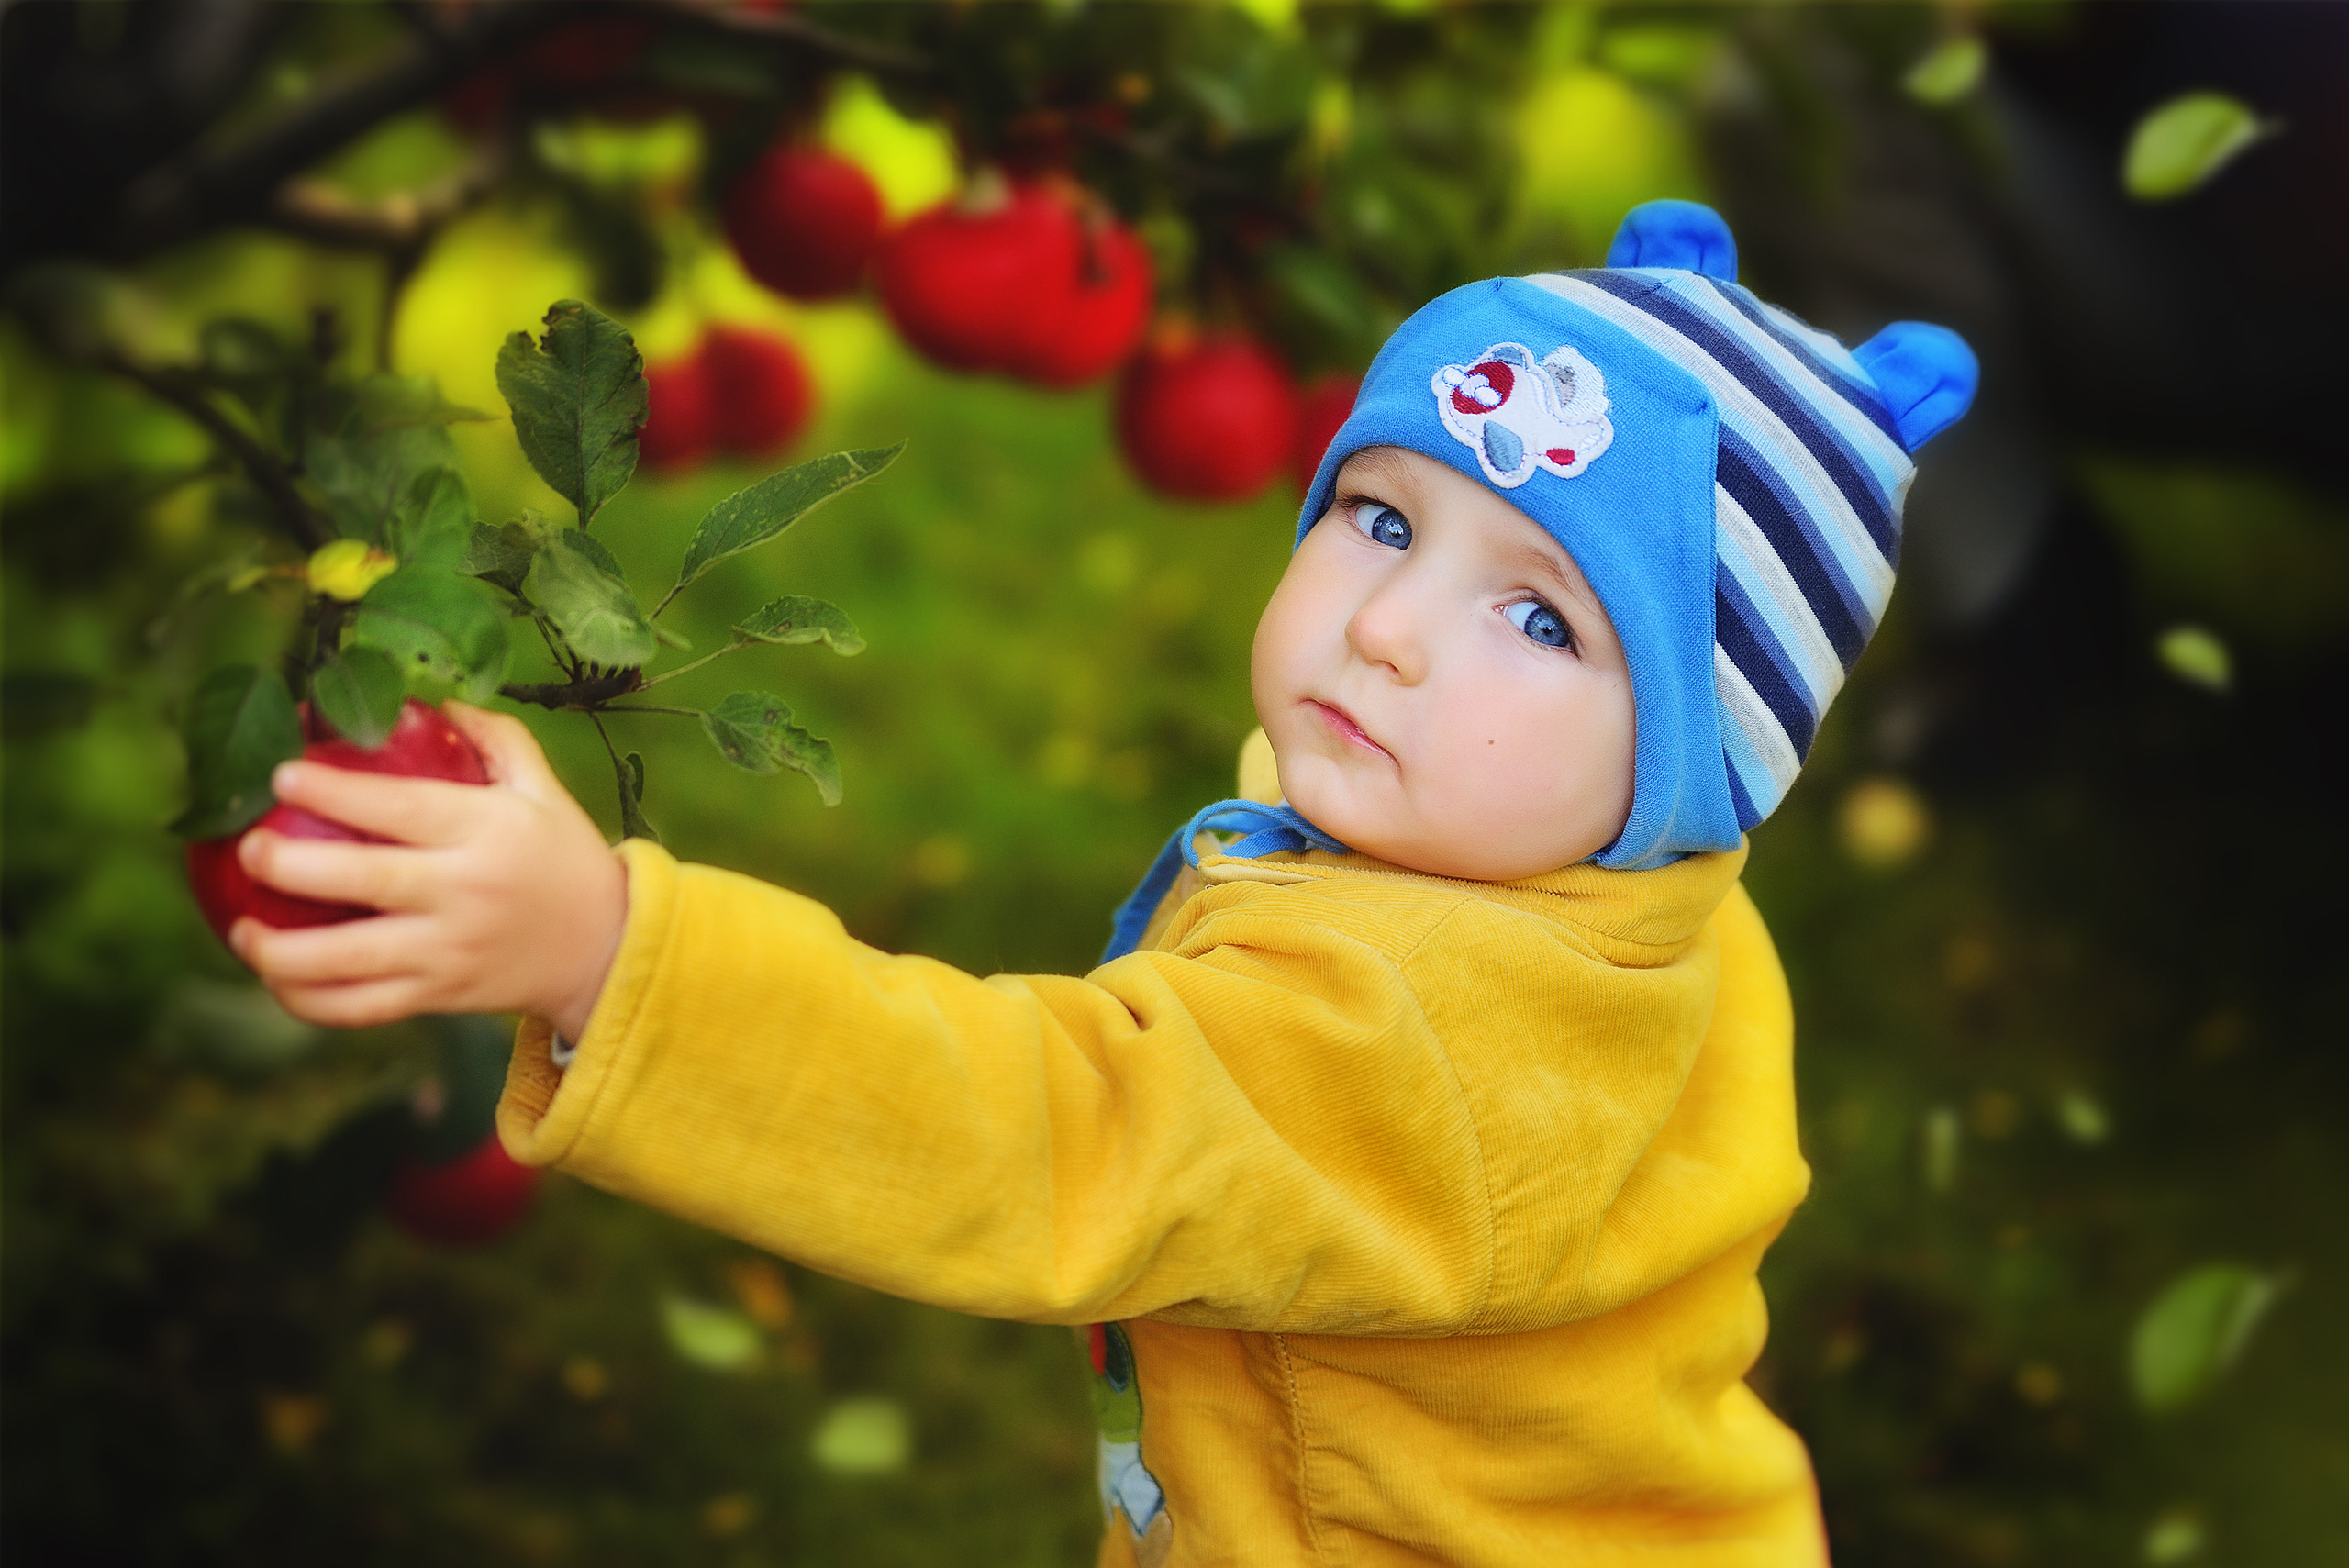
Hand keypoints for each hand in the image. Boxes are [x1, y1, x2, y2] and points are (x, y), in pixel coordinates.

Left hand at [230, 703, 627, 1038]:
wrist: (606, 949)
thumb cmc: (565, 857)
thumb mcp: (544, 789)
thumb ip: (496, 739)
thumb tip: (435, 701)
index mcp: (486, 833)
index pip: (400, 809)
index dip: (335, 793)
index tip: (281, 776)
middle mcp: (465, 894)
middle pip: (364, 883)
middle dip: (291, 867)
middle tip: (247, 849)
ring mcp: (449, 952)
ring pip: (351, 962)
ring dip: (282, 952)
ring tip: (242, 932)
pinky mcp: (439, 997)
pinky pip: (361, 1009)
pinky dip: (309, 1003)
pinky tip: (277, 981)